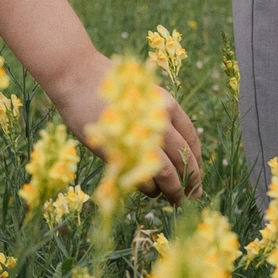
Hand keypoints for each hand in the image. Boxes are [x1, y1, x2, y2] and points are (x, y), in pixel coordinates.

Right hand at [46, 52, 203, 201]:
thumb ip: (160, 120)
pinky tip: (150, 190)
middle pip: (183, 158)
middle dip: (190, 181)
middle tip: (192, 195)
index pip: (191, 139)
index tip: (198, 175)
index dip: (198, 161)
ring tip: (175, 199)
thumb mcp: (144, 97)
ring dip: (173, 190)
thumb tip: (175, 152)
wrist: (78, 79)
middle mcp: (158, 121)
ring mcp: (140, 138)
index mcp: (167, 106)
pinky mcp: (120, 152)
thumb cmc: (111, 88)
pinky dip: (150, 188)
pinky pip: (143, 178)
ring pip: (168, 173)